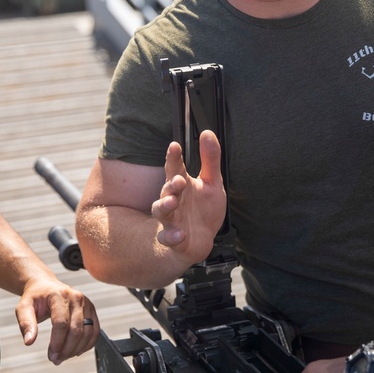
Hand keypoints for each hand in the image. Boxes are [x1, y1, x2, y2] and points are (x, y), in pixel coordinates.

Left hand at [14, 274, 99, 363]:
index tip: (51, 355)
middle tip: (55, 359)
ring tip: (63, 357)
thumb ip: (26, 324)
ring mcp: (86, 303)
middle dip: (66, 349)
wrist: (46, 286)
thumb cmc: (35, 298)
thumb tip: (29, 341)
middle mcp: (76, 297)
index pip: (61, 323)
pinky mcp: (91, 309)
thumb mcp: (24, 308)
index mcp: (59, 295)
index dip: (57, 342)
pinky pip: (95, 331)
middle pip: (77, 330)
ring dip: (76, 349)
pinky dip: (87, 344)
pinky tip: (75, 351)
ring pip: (88, 332)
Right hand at [151, 129, 225, 264]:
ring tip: (172, 202)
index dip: (174, 157)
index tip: (174, 146)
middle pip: (167, 189)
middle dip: (171, 184)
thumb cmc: (204, 209)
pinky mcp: (173, 238)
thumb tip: (208, 132)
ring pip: (161, 211)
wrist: (200, 239)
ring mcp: (172, 219)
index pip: (175, 168)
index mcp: (182, 185)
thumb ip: (210, 159)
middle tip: (179, 180)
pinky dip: (172, 236)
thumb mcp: (212, 182)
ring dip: (165, 206)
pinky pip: (167, 238)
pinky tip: (180, 234)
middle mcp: (174, 200)